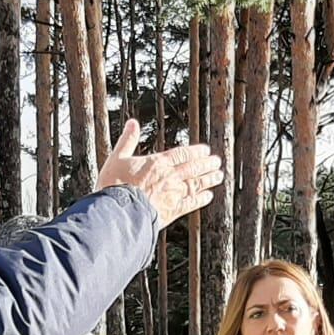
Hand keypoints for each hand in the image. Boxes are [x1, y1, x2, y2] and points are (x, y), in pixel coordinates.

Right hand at [94, 119, 224, 228]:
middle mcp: (169, 177)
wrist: (119, 211)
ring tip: (219, 176)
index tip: (205, 150)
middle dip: (207, 164)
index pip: (182, 154)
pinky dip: (201, 199)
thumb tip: (133, 123)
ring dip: (209, 179)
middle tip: (217, 161)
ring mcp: (173, 194)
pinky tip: (208, 196)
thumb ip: (127, 140)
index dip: (195, 152)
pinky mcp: (173, 211)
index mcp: (157, 163)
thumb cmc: (114, 186)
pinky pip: (191, 203)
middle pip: (193, 168)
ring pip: (196, 184)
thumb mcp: (117, 158)